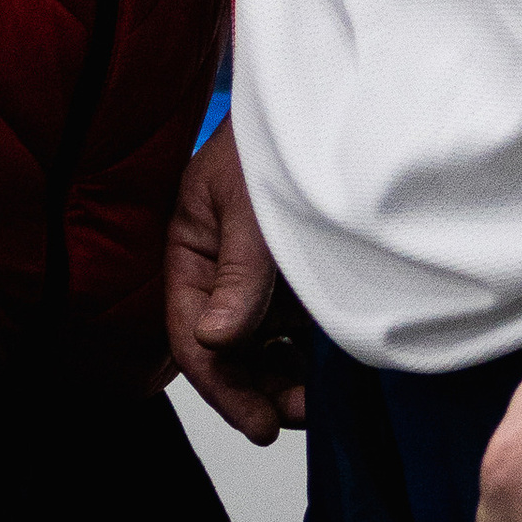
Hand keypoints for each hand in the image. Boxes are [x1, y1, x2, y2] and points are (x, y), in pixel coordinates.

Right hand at [165, 113, 306, 443]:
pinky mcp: (298, 277)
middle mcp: (220, 270)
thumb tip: (215, 342)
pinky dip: (308, 357)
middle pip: (227, 351)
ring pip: (263, 348)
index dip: (222, 387)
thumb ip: (239, 274)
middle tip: (295, 419)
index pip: (193, 335)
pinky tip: (331, 375)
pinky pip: (296, 330)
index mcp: (190, 249)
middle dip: (256, 391)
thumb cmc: (274, 142)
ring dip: (283, 381)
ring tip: (318, 404)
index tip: (261, 424)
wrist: (328, 97)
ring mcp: (260, 276)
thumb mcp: (251, 206)